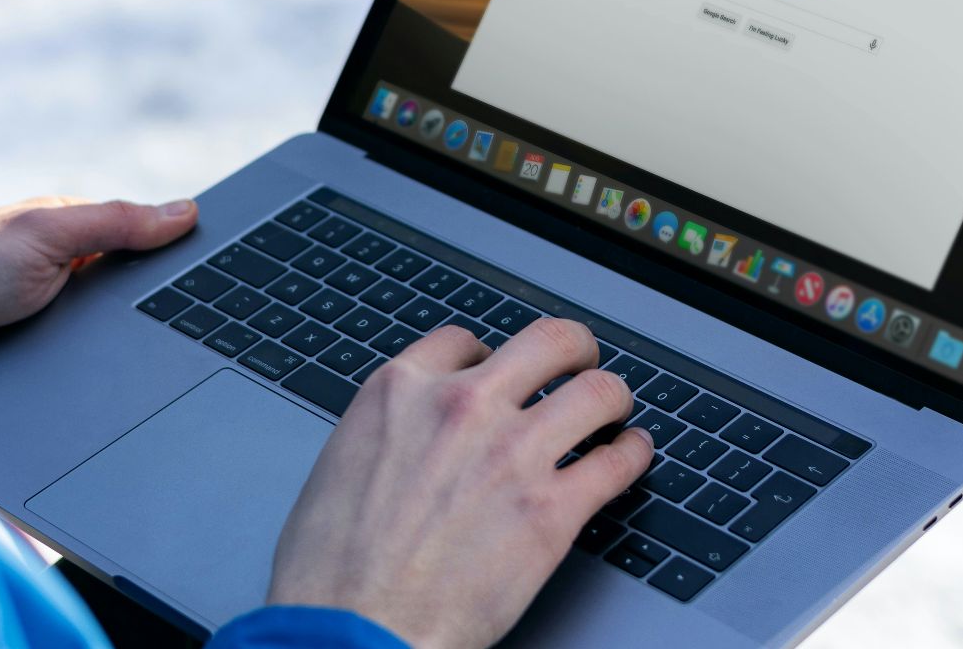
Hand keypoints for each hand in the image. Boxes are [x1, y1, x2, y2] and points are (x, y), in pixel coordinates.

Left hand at [0, 196, 196, 355]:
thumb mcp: (50, 237)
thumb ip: (114, 222)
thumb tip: (183, 210)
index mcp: (61, 218)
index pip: (132, 226)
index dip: (166, 242)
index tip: (204, 260)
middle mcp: (57, 251)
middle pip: (126, 267)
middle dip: (148, 286)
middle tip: (176, 307)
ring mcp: (49, 291)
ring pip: (112, 305)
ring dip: (125, 317)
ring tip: (146, 333)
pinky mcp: (43, 329)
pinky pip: (92, 332)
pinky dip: (106, 338)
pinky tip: (115, 350)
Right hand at [267, 319, 652, 648]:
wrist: (353, 629)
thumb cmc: (330, 571)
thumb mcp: (340, 466)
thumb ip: (389, 434)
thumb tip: (411, 440)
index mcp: (401, 392)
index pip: (464, 343)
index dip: (489, 357)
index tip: (501, 373)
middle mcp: (462, 408)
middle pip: (547, 342)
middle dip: (572, 350)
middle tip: (580, 363)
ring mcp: (511, 454)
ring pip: (596, 392)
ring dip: (611, 398)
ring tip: (614, 410)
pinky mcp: (551, 511)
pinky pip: (617, 462)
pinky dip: (632, 453)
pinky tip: (630, 455)